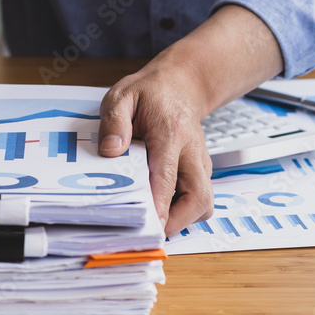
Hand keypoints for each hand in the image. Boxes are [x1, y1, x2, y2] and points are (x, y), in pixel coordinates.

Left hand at [98, 60, 214, 235]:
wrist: (182, 84)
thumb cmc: (151, 93)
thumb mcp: (123, 96)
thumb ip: (114, 121)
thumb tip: (111, 151)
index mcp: (171, 133)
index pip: (168, 176)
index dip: (160, 205)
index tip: (150, 225)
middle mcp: (192, 152)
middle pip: (200, 197)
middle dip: (178, 221)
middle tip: (150, 230)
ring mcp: (200, 163)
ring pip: (204, 202)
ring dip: (183, 218)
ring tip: (154, 219)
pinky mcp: (200, 171)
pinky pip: (198, 199)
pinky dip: (183, 210)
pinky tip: (161, 206)